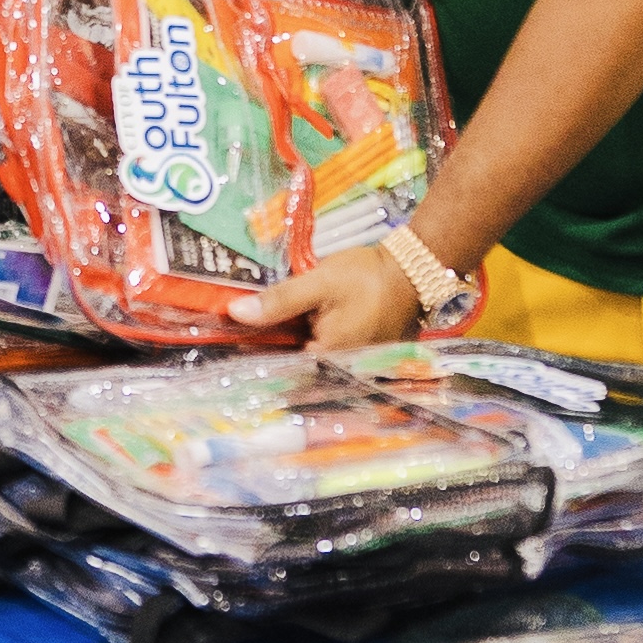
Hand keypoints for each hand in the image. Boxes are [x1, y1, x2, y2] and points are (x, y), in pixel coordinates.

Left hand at [229, 244, 421, 350]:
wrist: (412, 271)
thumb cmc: (366, 277)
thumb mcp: (319, 282)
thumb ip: (279, 300)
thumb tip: (235, 313)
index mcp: (328, 357)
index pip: (279, 368)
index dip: (253, 356)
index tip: (229, 345)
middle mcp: (340, 370)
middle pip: (294, 366)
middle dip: (271, 351)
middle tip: (238, 336)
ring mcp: (353, 366)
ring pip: (309, 359)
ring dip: (289, 347)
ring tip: (260, 332)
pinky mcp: (360, 356)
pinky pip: (326, 354)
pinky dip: (310, 342)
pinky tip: (296, 328)